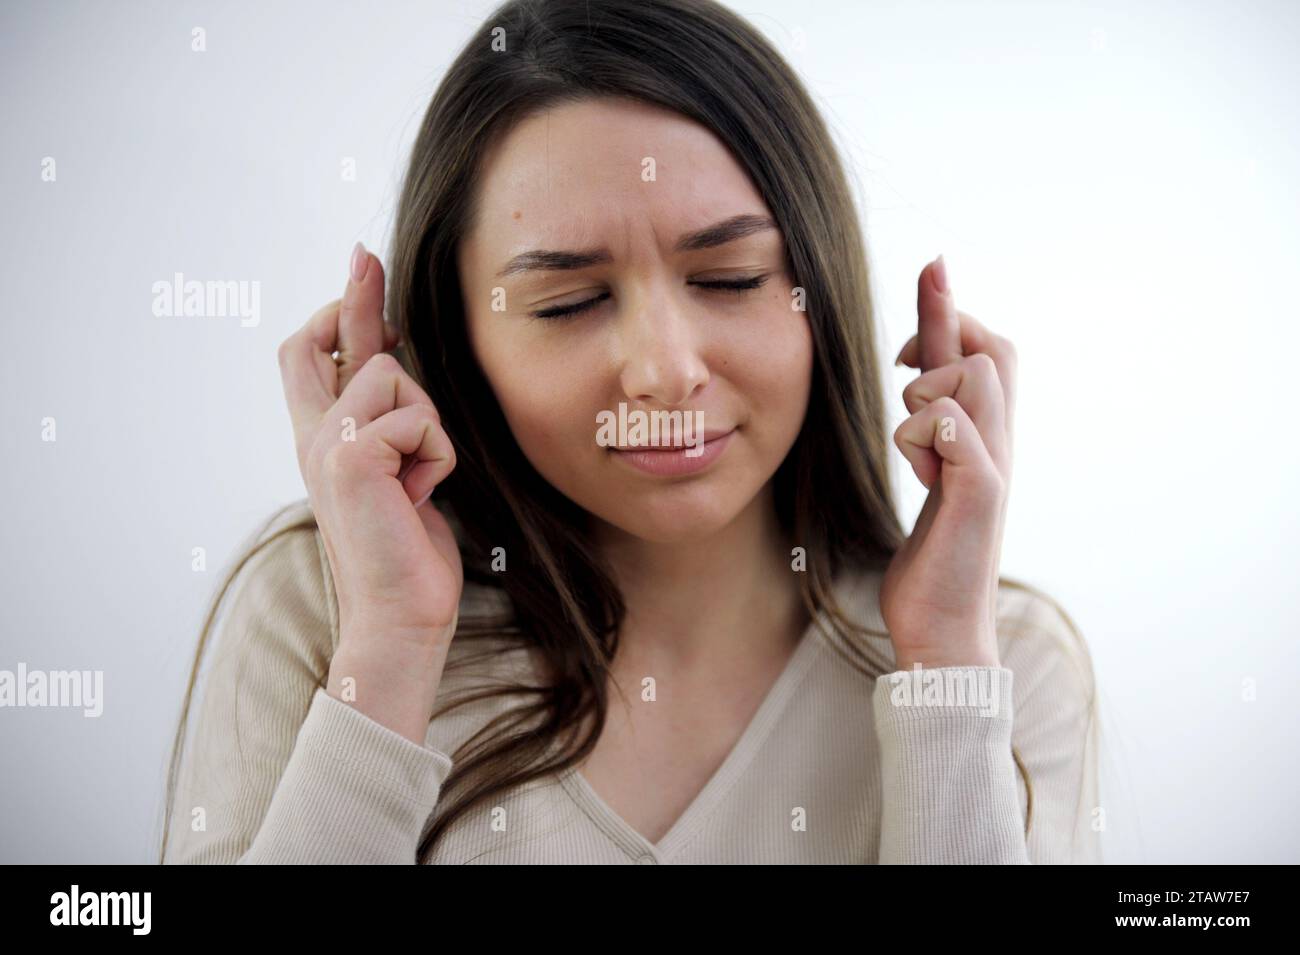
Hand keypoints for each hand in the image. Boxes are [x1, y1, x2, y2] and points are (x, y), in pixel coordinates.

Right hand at [277, 243, 463, 708]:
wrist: (400, 616)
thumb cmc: (408, 553)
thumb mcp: (401, 475)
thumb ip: (392, 424)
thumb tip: (400, 370)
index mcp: (322, 441)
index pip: (306, 359)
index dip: (332, 318)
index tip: (363, 283)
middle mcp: (314, 437)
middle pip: (323, 341)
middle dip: (353, 296)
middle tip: (364, 254)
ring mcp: (327, 444)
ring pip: (396, 376)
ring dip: (428, 423)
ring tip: (419, 481)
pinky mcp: (352, 456)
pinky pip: (419, 418)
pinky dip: (438, 455)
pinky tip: (422, 495)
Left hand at [879, 256, 1016, 670]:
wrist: (943, 629)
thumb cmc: (933, 560)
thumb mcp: (932, 479)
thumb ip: (933, 430)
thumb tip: (925, 386)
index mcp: (987, 441)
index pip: (989, 351)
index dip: (952, 309)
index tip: (926, 283)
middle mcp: (1000, 445)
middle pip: (995, 350)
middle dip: (944, 335)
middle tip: (906, 369)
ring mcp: (995, 467)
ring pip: (972, 376)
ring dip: (924, 398)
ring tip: (917, 453)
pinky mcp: (981, 495)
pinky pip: (956, 429)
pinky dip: (925, 436)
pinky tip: (923, 475)